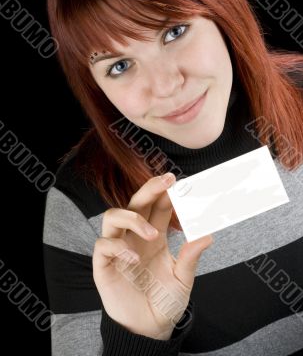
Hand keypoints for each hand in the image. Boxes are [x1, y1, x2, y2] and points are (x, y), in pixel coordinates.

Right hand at [93, 173, 212, 339]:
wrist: (149, 328)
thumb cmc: (165, 301)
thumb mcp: (182, 279)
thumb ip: (191, 257)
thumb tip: (207, 235)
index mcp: (154, 236)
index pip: (158, 207)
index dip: (166, 193)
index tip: (180, 183)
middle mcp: (134, 237)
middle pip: (135, 203)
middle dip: (149, 189)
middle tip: (167, 182)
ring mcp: (118, 249)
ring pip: (113, 216)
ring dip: (132, 218)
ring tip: (152, 234)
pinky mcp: (104, 264)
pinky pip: (103, 245)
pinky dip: (117, 247)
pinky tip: (134, 259)